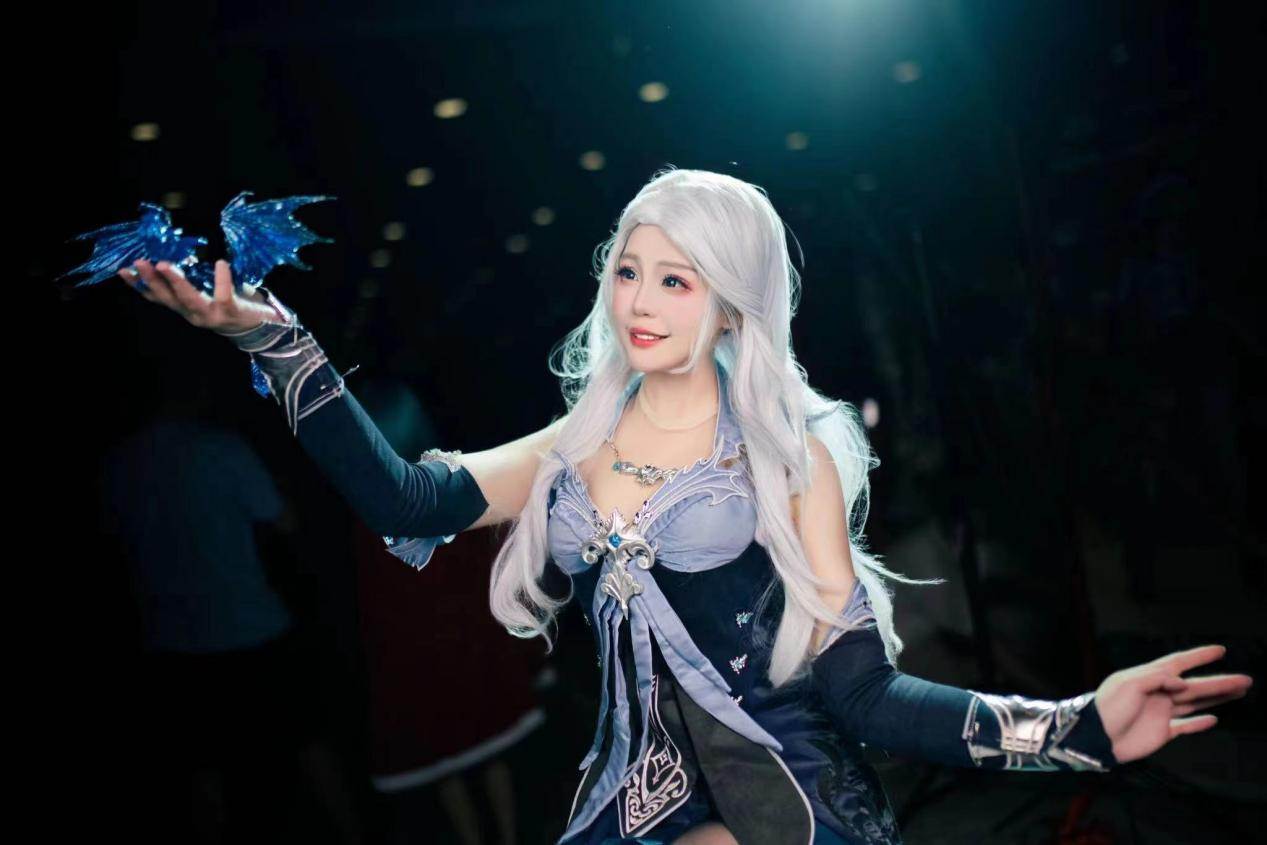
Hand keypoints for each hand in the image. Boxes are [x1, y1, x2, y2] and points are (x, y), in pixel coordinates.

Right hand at [118, 258, 286, 333]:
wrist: (262, 327)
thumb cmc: (232, 304)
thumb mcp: (206, 293)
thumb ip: (192, 280)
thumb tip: (175, 253)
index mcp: (185, 308)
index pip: (157, 297)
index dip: (139, 285)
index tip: (123, 270)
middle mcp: (194, 314)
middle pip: (168, 298)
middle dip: (152, 281)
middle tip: (140, 263)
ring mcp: (212, 315)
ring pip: (190, 299)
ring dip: (176, 282)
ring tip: (165, 264)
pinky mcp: (231, 312)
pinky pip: (224, 295)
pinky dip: (222, 279)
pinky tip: (220, 263)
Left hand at [1094, 644, 1251, 763]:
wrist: (1096, 738)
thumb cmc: (1107, 708)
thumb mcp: (1127, 685)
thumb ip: (1156, 678)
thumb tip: (1182, 681)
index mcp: (1149, 677)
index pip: (1178, 663)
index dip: (1199, 656)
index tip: (1220, 650)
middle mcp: (1159, 693)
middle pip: (1196, 685)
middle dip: (1221, 682)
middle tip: (1246, 680)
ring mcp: (1162, 712)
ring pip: (1196, 703)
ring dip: (1217, 698)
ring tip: (1238, 692)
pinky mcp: (1162, 731)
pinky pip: (1186, 726)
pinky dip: (1199, 723)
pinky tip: (1214, 719)